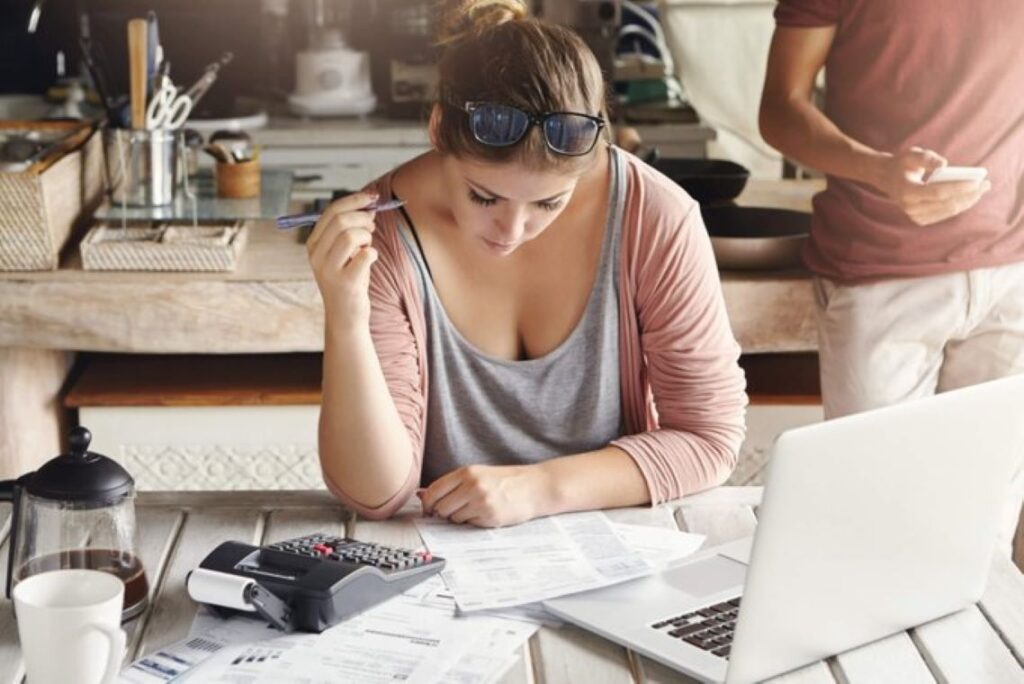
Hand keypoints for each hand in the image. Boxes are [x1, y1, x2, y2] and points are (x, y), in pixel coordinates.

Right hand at [306, 191, 380, 330]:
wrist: (345, 316)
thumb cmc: (349, 280)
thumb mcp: (344, 252)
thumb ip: (350, 229)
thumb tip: (368, 205)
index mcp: (313, 244)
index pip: (331, 211)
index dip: (354, 200)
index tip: (372, 198)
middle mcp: (316, 256)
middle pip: (340, 220)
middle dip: (363, 218)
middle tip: (373, 226)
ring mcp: (329, 270)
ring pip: (351, 235)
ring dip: (367, 237)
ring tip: (367, 247)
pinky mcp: (345, 283)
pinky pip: (365, 255)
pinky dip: (373, 253)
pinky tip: (369, 261)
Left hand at [418, 464, 547, 527]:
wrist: (534, 487)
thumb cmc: (505, 480)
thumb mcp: (478, 474)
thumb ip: (452, 484)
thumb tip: (423, 495)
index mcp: (467, 472)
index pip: (434, 490)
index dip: (427, 503)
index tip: (429, 509)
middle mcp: (472, 486)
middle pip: (440, 507)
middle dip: (444, 512)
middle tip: (457, 508)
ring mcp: (481, 502)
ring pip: (453, 518)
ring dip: (459, 517)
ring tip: (476, 508)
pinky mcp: (489, 517)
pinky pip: (468, 524)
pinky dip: (473, 522)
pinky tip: (486, 513)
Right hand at [875, 147, 990, 225]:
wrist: (886, 178)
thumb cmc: (902, 164)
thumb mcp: (911, 154)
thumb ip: (927, 158)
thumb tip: (945, 165)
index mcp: (907, 192)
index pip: (938, 193)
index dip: (959, 188)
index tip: (977, 182)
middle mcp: (910, 207)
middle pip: (947, 204)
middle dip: (969, 195)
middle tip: (986, 185)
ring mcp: (915, 216)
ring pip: (948, 211)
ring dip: (967, 201)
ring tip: (982, 190)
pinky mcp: (920, 219)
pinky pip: (944, 214)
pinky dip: (959, 206)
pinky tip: (970, 198)